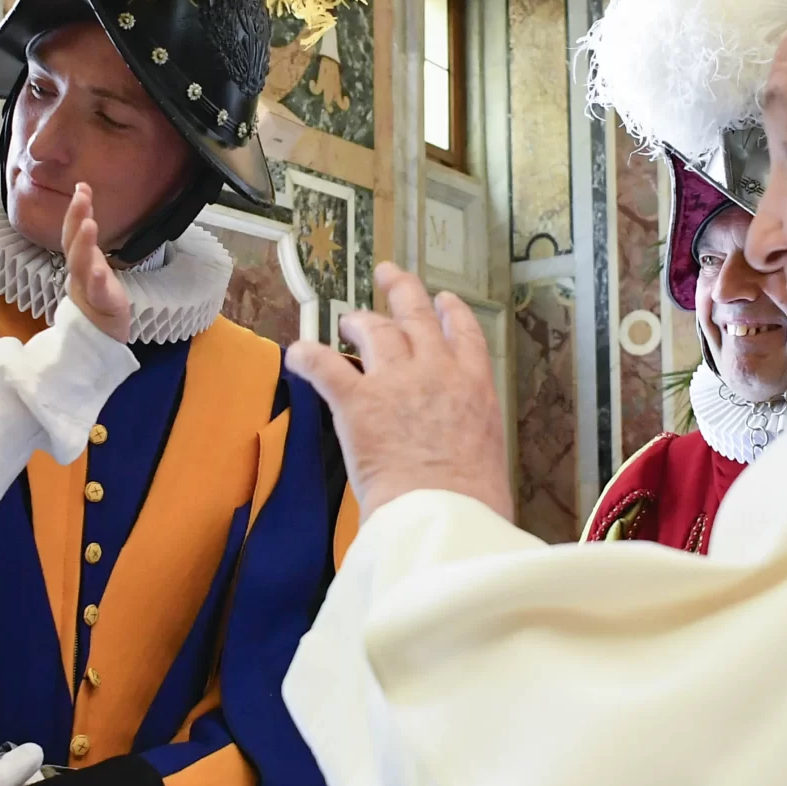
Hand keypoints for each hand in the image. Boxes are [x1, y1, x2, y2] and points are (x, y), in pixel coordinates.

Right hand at [64, 183, 131, 343]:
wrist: (99, 340)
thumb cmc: (96, 302)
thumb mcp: (92, 268)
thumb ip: (87, 245)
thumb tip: (86, 214)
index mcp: (79, 263)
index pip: (72, 233)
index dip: (75, 210)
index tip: (82, 185)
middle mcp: (80, 273)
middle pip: (73, 245)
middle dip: (76, 219)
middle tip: (81, 196)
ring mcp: (88, 290)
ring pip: (82, 266)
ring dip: (83, 245)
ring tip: (89, 224)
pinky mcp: (102, 307)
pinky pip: (98, 294)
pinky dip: (97, 282)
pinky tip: (98, 270)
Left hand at [287, 262, 510, 518]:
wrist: (444, 512)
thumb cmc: (475, 500)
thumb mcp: (490, 455)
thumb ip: (470, 435)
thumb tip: (461, 453)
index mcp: (475, 386)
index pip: (465, 334)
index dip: (451, 312)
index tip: (443, 299)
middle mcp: (436, 371)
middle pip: (416, 316)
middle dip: (401, 290)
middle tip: (387, 273)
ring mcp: (395, 381)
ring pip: (374, 331)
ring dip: (358, 320)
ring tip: (347, 320)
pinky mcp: (356, 401)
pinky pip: (325, 366)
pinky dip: (308, 356)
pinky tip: (296, 352)